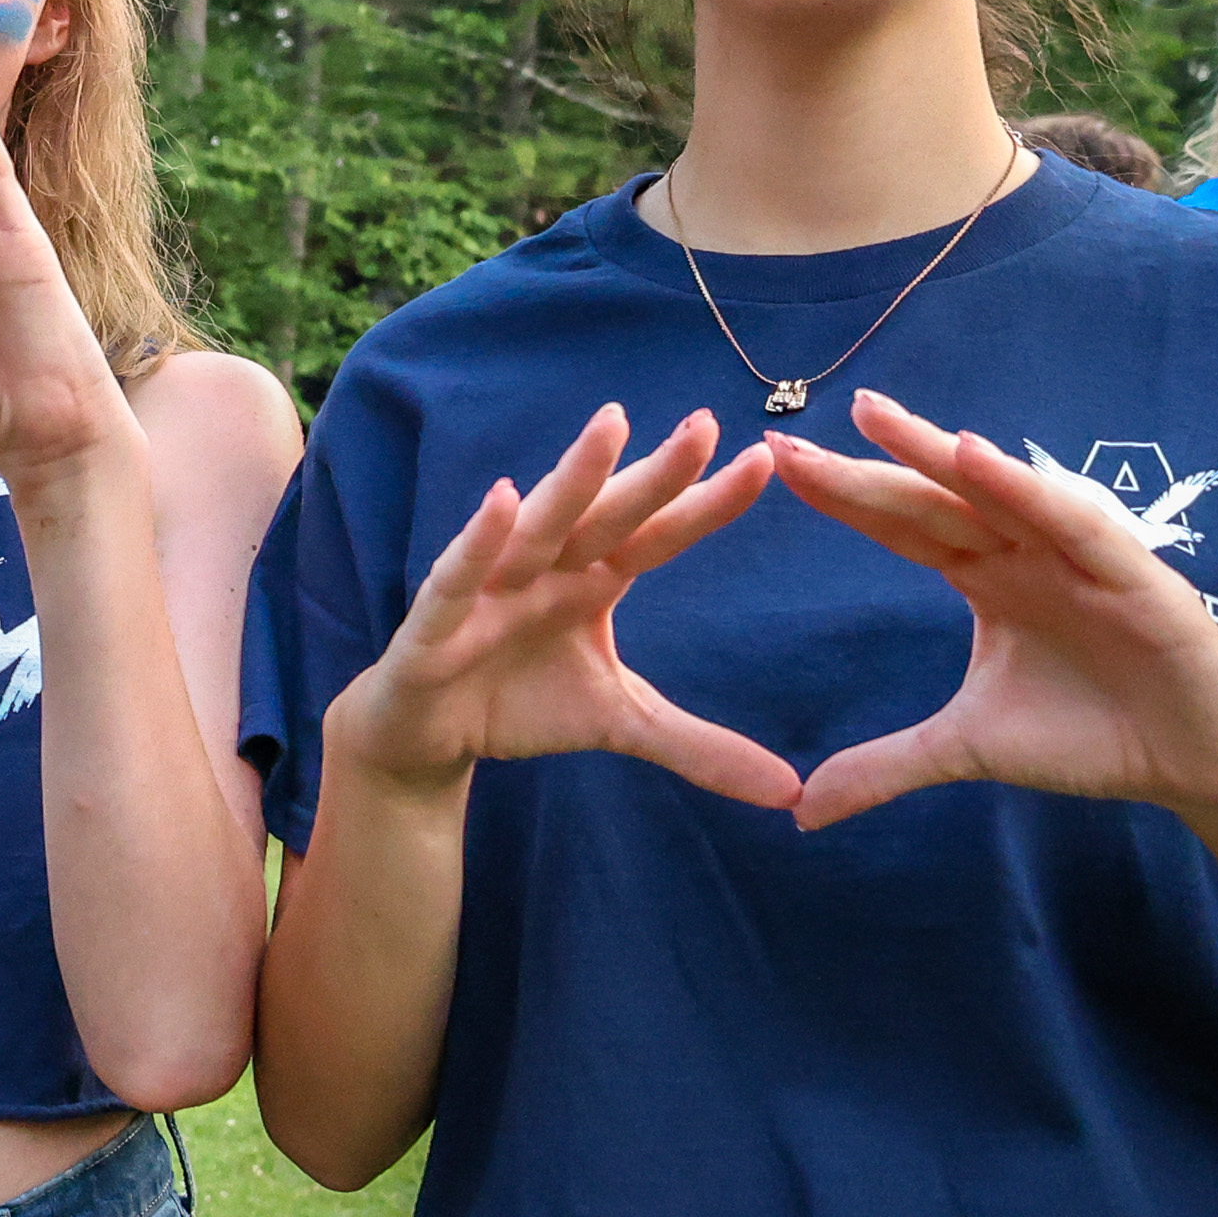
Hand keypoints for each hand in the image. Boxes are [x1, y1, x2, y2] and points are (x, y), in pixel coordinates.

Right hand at [334, 404, 793, 805]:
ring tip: (611, 427)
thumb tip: (791, 791)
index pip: (657, 536)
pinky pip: (459, 578)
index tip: (763, 462)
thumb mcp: (621, 724)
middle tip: (705, 425)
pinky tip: (503, 500)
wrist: (427, 740)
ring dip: (572, 478)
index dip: (705, 505)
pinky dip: (478, 541)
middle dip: (654, 474)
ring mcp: (490, 588)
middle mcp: (545, 569)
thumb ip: (699, 747)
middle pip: (608, 516)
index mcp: (591, 580)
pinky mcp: (435, 624)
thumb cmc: (520, 704)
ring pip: (538, 527)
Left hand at [772, 391, 1217, 830]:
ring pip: (996, 492)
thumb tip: (801, 813)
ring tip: (873, 417)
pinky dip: (1027, 488)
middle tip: (787, 435)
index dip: (842, 496)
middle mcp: (1027, 552)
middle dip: (863, 466)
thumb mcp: (968, 750)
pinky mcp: (1136, 576)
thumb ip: (887, 767)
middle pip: (932, 499)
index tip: (774, 461)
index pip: (902, 526)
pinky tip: (977, 456)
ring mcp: (1079, 557)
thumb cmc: (1095, 736)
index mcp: (988, 577)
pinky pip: (1074, 523)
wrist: (1201, 765)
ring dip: (935, 451)